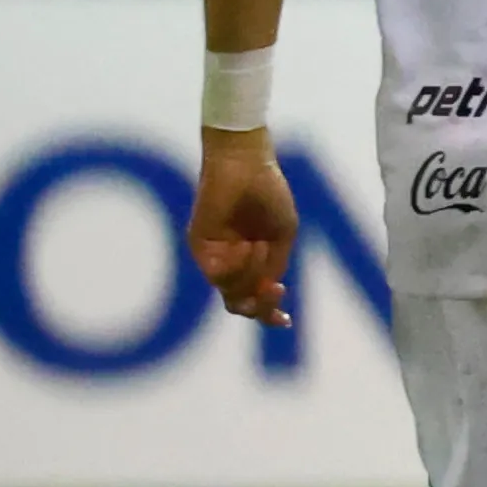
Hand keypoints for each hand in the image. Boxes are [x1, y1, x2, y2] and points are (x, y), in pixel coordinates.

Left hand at [188, 130, 297, 327]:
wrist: (247, 165)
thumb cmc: (269, 194)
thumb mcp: (284, 235)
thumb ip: (275, 264)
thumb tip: (267, 290)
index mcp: (254, 260)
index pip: (256, 298)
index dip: (269, 314)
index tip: (286, 321)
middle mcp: (232, 262)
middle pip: (240, 303)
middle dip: (260, 305)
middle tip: (275, 291)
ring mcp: (215, 255)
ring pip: (230, 291)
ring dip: (250, 276)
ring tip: (258, 248)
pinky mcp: (199, 246)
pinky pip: (217, 274)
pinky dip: (235, 268)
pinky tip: (245, 248)